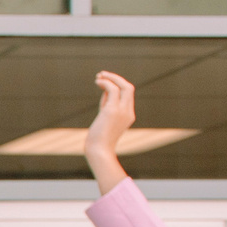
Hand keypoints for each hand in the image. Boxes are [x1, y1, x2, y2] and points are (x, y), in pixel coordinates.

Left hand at [86, 71, 136, 191]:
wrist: (99, 151)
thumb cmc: (99, 140)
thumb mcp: (104, 120)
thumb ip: (106, 105)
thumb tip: (105, 91)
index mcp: (129, 115)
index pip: (127, 95)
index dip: (116, 86)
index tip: (104, 83)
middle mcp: (128, 112)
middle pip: (129, 87)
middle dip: (116, 78)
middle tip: (102, 74)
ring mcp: (122, 111)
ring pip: (123, 86)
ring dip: (110, 78)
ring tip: (98, 76)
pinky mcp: (112, 110)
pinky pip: (112, 89)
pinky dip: (105, 82)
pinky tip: (97, 81)